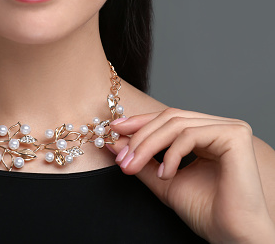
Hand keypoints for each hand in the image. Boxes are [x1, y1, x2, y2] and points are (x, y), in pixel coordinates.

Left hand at [108, 108, 274, 242]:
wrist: (230, 235)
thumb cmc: (204, 211)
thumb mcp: (163, 179)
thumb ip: (142, 160)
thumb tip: (114, 142)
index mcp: (206, 134)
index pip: (168, 118)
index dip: (140, 122)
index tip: (114, 130)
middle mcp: (220, 127)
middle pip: (170, 117)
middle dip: (139, 137)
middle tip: (122, 158)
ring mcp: (230, 129)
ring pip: (176, 124)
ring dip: (148, 145)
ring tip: (134, 166)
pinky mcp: (235, 136)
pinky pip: (191, 135)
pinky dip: (172, 154)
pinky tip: (166, 174)